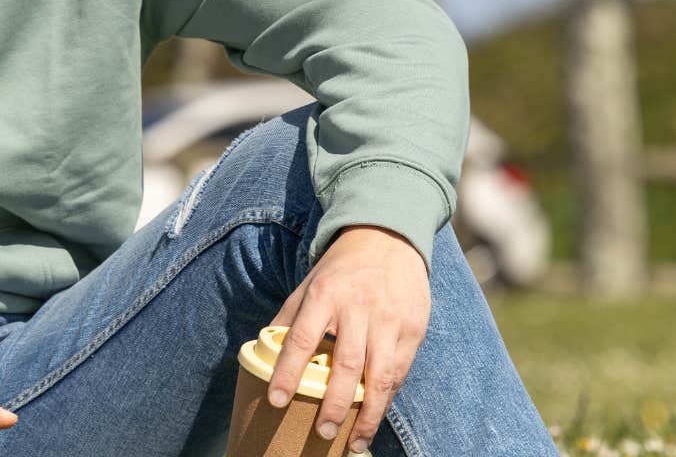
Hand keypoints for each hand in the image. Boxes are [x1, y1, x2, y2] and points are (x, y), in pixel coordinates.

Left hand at [268, 225, 429, 453]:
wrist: (388, 238)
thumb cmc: (340, 269)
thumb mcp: (309, 283)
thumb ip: (288, 317)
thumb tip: (262, 350)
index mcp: (324, 296)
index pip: (301, 340)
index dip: (287, 373)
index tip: (276, 401)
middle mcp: (358, 309)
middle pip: (346, 366)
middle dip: (334, 404)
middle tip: (321, 432)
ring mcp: (389, 320)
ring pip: (379, 376)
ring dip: (367, 414)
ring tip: (353, 441)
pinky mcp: (413, 329)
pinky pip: (399, 372)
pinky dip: (387, 398)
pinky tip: (375, 417)